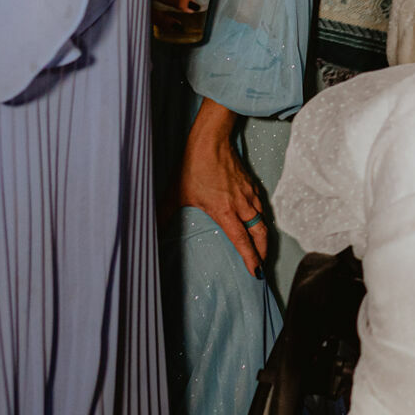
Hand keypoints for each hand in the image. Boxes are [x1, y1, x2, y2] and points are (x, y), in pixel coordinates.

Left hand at [177, 98, 266, 277]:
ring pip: (263, 221)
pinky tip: (257, 221)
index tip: (256, 272)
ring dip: (264, 237)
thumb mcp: (175, 194)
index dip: (251, 259)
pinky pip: (262, 207)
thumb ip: (163, 215)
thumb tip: (150, 232)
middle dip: (264, 252)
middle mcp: (242, 206)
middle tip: (263, 264)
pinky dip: (262, 219)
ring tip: (262, 247)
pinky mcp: (252, 184)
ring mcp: (249, 194)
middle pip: (261, 234)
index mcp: (225, 212)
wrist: (211, 141)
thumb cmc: (193, 167)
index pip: (242, 242)